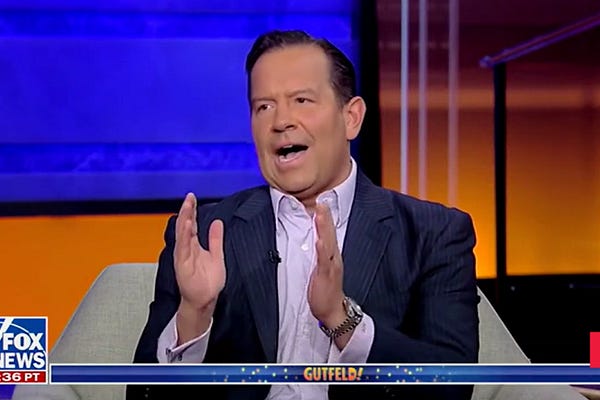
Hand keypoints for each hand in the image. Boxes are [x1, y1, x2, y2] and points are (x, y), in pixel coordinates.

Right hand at [173, 193, 224, 339]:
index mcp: (193, 245)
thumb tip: (217, 223)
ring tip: (188, 206)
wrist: (205, 300)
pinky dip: (184, 236)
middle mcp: (187, 249)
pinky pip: (182, 248)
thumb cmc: (208, 281)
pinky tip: (186, 225)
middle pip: (185, 225)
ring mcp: (183, 256)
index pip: (191, 224)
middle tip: (189, 197)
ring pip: (182, 234)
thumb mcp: (216, 255)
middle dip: (187, 211)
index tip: (192, 198)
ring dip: (184, 219)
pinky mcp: (182, 264)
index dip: (192, 211)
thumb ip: (215, 239)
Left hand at [307, 203, 345, 327]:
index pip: (329, 233)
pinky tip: (319, 241)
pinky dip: (322, 250)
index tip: (322, 202)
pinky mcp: (326, 275)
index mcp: (331, 255)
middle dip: (326, 217)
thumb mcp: (321, 268)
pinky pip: (325, 260)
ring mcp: (331, 265)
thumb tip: (313, 241)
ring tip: (320, 215)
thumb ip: (319, 254)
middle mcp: (333, 257)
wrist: (333, 309)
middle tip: (322, 202)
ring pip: (328, 243)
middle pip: (330, 234)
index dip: (325, 218)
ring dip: (324, 228)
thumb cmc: (325, 289)